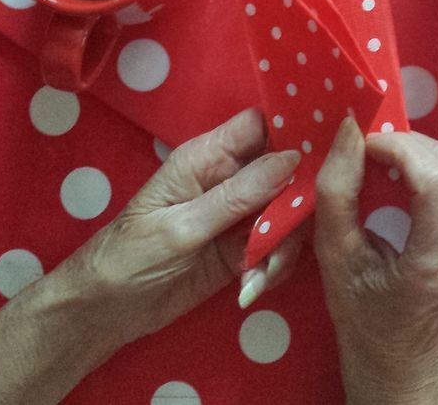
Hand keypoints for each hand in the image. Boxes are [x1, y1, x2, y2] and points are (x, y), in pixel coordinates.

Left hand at [63, 108, 303, 357]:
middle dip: (298, 201)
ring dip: (283, 245)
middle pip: (285, 170)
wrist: (105, 313)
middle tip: (295, 231)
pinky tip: (252, 287)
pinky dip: (273, 267)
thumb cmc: (130, 258)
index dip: (296, 125)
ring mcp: (237, 215)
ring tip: (263, 274)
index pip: (260, 125)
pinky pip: (276, 247)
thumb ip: (237, 195)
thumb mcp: (182, 228)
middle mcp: (228, 179)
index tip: (331, 142)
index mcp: (206, 157)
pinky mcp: (242, 249)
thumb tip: (292, 158)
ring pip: (287, 213)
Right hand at [313, 119, 437, 404]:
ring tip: (384, 168)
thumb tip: (352, 127)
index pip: (437, 181)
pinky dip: (434, 170)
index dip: (401, 147)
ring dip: (419, 155)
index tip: (363, 143)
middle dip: (405, 147)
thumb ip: (338, 190)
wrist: (403, 352)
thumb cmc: (362, 310)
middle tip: (367, 153)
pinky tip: (409, 185)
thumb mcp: (334, 255)